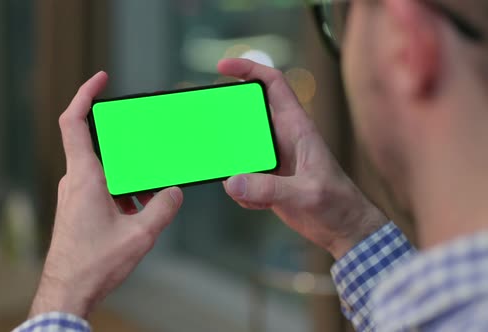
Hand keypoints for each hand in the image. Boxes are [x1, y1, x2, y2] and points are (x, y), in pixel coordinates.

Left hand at [29, 72, 183, 318]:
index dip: (85, 95)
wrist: (67, 292)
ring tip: (150, 196)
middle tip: (151, 154)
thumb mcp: (139, 235)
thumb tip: (173, 193)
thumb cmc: (93, 264)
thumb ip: (162, 208)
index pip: (75, 122)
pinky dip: (122, 192)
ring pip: (105, 171)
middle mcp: (75, 181)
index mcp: (85, 177)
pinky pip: (102, 189)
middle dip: (128, 148)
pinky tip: (138, 212)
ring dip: (128, 177)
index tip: (100, 79)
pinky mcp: (77, 209)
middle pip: (101, 147)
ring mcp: (74, 195)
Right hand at [218, 59, 387, 258]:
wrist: (344, 229)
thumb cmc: (337, 204)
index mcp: (296, 127)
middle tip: (214, 141)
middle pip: (245, 117)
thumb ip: (268, 189)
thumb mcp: (305, 194)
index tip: (222, 66)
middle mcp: (281, 138)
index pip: (272, 84)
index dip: (248, 70)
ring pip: (239, 150)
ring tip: (244, 188)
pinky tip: (261, 205)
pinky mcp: (267, 178)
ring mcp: (272, 158)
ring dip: (233, 168)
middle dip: (227, 128)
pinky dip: (243, 192)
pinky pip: (241, 177)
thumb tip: (233, 181)